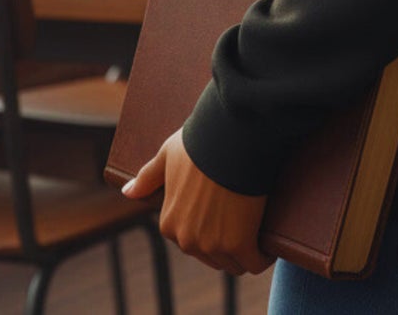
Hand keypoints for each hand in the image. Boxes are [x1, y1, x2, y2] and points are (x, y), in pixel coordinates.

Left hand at [122, 128, 271, 276]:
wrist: (231, 134)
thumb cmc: (201, 140)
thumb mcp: (168, 155)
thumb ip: (148, 177)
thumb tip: (127, 192)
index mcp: (169, 224)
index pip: (193, 242)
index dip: (213, 229)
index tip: (228, 214)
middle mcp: (186, 240)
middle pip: (215, 257)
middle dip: (229, 244)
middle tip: (245, 220)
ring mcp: (212, 244)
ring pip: (235, 263)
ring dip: (247, 252)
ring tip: (259, 231)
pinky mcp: (239, 242)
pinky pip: (255, 262)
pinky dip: (264, 255)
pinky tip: (270, 244)